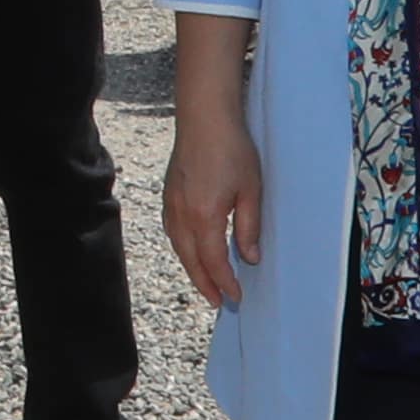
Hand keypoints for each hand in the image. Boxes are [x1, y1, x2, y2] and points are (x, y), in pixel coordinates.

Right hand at [160, 111, 263, 305]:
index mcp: (204, 216)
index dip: (224, 282)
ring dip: (192, 268)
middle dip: (205, 284)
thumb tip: (249, 258)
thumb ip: (249, 227)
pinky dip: (182, 249)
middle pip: (191, 260)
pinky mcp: (169, 194)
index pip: (213, 261)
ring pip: (179, 248)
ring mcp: (172, 204)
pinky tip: (190, 250)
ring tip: (206, 282)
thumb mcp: (250, 190)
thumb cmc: (232, 149)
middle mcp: (182, 214)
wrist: (204, 118)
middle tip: (218, 302)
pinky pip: (172, 232)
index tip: (235, 296)